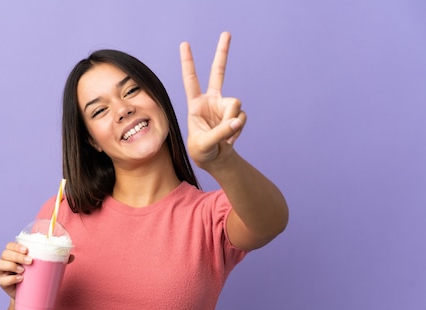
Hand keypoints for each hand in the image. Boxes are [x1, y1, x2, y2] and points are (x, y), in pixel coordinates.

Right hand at [0, 242, 74, 298]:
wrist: (29, 296)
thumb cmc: (36, 277)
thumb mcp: (45, 268)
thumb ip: (57, 261)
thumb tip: (71, 256)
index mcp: (15, 254)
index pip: (10, 246)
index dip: (15, 246)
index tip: (27, 249)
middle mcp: (6, 261)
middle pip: (5, 253)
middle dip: (16, 256)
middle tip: (30, 261)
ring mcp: (3, 272)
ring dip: (11, 265)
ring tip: (23, 270)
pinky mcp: (3, 284)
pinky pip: (2, 280)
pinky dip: (11, 278)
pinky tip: (21, 279)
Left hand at [180, 32, 246, 167]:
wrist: (215, 160)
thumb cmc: (202, 151)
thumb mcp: (204, 145)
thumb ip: (220, 133)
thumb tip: (237, 120)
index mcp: (195, 105)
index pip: (191, 80)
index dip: (188, 63)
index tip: (185, 44)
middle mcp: (211, 101)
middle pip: (218, 72)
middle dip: (222, 53)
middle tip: (226, 33)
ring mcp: (224, 107)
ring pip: (235, 106)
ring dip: (231, 123)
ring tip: (224, 138)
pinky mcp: (235, 114)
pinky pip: (241, 118)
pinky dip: (236, 131)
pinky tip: (230, 139)